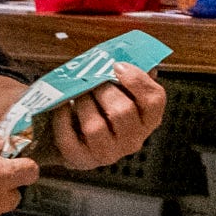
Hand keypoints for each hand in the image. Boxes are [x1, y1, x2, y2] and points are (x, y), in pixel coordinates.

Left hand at [44, 63, 167, 172]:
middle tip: (91, 81)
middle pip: (123, 112)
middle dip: (103, 90)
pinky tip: (61, 106)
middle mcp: (132, 141)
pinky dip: (62, 119)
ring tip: (77, 94)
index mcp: (147, 120)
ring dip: (83, 103)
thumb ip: (130, 75)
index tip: (117, 66)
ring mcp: (107, 154)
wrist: (76, 133)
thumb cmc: (102, 106)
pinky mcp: (81, 160)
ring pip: (95, 128)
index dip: (136, 80)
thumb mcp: (121, 89)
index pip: (154, 100)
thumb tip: (134, 56)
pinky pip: (69, 139)